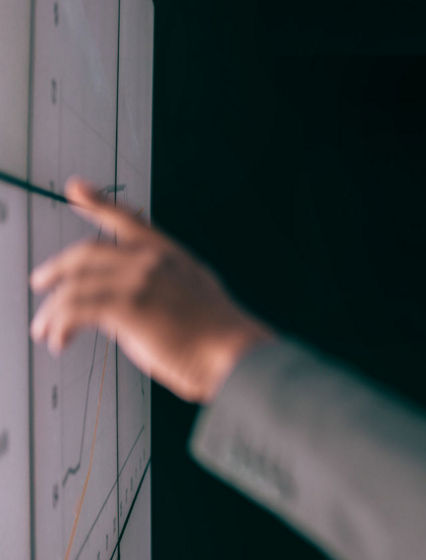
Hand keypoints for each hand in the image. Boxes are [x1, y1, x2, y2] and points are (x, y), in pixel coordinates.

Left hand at [30, 178, 273, 402]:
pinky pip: (75, 310)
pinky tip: (60, 340)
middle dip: (55, 269)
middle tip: (40, 283)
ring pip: (73, 285)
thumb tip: (126, 305)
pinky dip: (59, 326)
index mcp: (169, 254)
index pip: (126, 219)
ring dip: (51, 310)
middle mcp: (151, 260)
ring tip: (44, 329)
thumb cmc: (221, 338)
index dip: (97, 201)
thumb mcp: (194, 296)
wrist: (235, 354)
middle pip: (85, 253)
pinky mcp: (126, 306)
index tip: (76, 189)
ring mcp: (138, 280)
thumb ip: (158, 289)